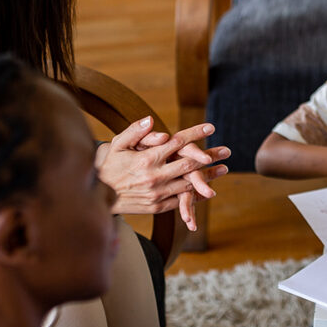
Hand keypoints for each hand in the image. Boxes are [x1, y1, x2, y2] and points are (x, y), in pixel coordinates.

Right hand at [99, 118, 229, 228]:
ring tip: (224, 169)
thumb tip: (151, 119)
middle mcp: (155, 176)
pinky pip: (181, 200)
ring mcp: (158, 193)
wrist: (98, 195)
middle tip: (228, 150)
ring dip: (209, 177)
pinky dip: (195, 194)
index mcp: (147, 159)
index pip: (177, 143)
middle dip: (211, 156)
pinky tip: (207, 190)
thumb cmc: (108, 165)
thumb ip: (135, 131)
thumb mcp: (117, 144)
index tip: (211, 128)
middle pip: (190, 164)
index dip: (196, 134)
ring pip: (189, 184)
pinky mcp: (157, 207)